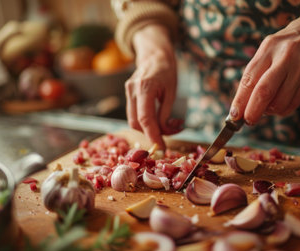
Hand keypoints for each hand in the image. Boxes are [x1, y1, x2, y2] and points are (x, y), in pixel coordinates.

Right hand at [126, 25, 181, 148]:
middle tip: (169, 132)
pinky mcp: (128, 93)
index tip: (161, 148)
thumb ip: (165, 113)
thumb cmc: (167, 70)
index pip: (146, 119)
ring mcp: (128, 91)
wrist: (154, 53)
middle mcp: (132, 90)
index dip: (153, 136)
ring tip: (167, 124)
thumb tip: (163, 132)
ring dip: (149, 128)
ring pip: (133, 120)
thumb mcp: (171, 92)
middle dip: (151, 133)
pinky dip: (145, 120)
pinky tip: (158, 118)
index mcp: (145, 88)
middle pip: (136, 123)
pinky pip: (134, 113)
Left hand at [229, 0, 299, 124]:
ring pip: (281, 101)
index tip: (233, 115)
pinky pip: (295, 102)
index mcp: (269, 48)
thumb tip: (242, 101)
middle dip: (253, 111)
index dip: (240, 100)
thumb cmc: (290, 40)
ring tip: (266, 109)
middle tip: (248, 121)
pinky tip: (279, 106)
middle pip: (264, 92)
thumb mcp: (270, 46)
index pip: (249, 79)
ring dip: (270, 112)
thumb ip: (257, 71)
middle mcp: (284, 57)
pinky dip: (283, 110)